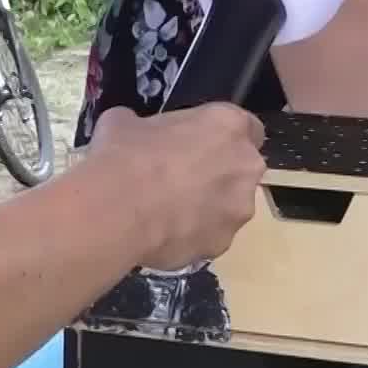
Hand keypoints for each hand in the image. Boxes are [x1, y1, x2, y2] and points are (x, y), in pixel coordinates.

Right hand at [87, 104, 265, 271]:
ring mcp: (238, 209)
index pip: (248, 128)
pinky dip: (193, 235)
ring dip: (207, 207)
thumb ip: (145, 127)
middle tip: (180, 177)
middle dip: (218, 174)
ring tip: (168, 212)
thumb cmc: (127, 154)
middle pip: (240, 169)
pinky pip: (210, 236)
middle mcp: (245, 166)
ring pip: (229, 207)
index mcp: (228, 125)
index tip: (199, 143)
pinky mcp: (222, 244)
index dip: (223, 137)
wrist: (119, 210)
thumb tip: (134, 133)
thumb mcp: (125, 123)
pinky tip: (163, 234)